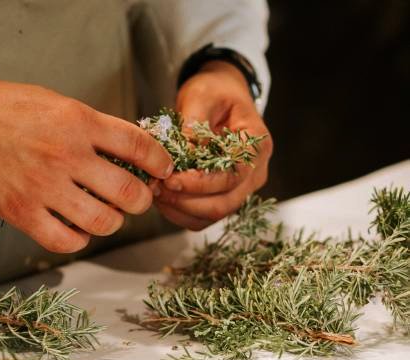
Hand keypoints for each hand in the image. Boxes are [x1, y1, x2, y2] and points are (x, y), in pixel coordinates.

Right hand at [0, 73, 172, 252]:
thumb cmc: (3, 108)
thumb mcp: (55, 102)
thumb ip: (92, 126)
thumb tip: (130, 149)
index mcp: (78, 122)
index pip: (139, 146)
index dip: (160, 162)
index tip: (162, 169)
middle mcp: (65, 156)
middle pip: (129, 192)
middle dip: (141, 199)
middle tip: (136, 197)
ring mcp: (44, 188)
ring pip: (103, 222)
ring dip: (112, 220)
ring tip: (105, 213)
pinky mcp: (22, 213)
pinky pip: (66, 241)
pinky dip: (79, 238)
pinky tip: (75, 227)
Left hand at [155, 61, 272, 229]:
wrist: (220, 95)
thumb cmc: (214, 92)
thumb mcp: (202, 96)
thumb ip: (193, 125)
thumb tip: (182, 154)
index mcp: (256, 146)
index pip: (232, 177)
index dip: (200, 183)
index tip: (170, 178)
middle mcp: (254, 172)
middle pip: (225, 204)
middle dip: (186, 201)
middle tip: (156, 187)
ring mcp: (240, 188)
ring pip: (213, 215)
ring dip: (180, 209)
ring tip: (154, 192)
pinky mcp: (223, 196)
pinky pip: (202, 217)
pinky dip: (180, 213)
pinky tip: (161, 198)